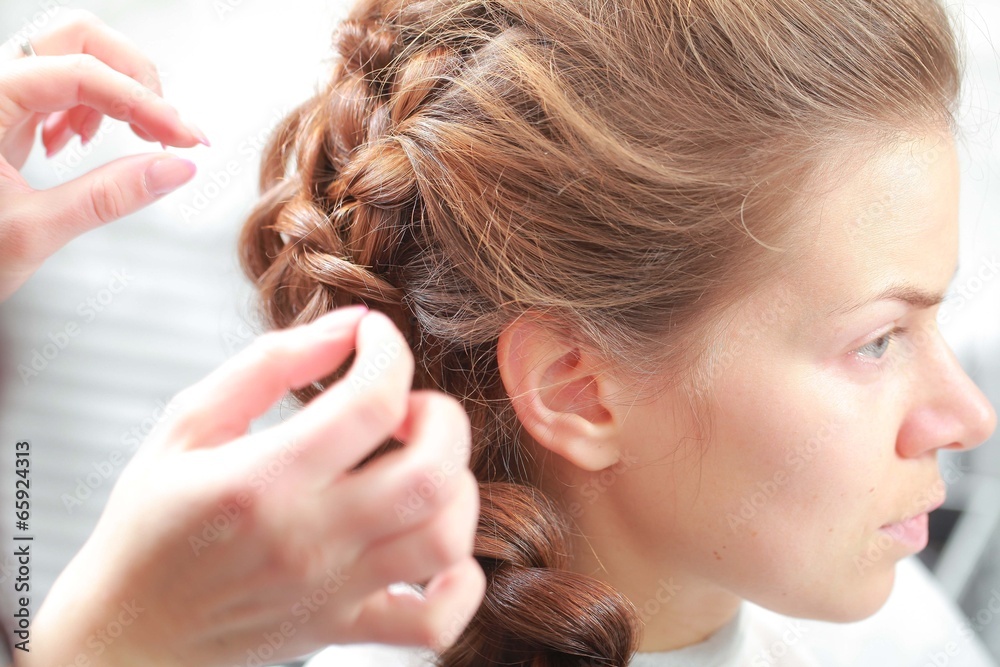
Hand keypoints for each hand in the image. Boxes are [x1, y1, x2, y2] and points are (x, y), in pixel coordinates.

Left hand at [0, 9, 208, 300]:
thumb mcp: (32, 232)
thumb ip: (108, 197)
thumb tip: (176, 170)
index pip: (81, 73)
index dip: (143, 103)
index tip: (186, 140)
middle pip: (79, 38)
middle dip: (135, 77)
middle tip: (166, 129)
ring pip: (72, 54)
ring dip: (116, 90)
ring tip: (131, 141)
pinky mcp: (2, 116)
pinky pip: (57, 83)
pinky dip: (90, 106)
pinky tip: (84, 145)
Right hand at [23, 307, 484, 666]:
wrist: (125, 639)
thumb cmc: (150, 524)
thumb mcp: (186, 426)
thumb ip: (269, 364)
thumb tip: (351, 322)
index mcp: (260, 480)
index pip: (370, 402)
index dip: (390, 351)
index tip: (375, 338)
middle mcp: (307, 538)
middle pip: (431, 472)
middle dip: (443, 418)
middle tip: (408, 409)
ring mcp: (333, 591)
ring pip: (443, 537)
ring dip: (457, 488)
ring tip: (419, 467)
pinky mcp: (346, 629)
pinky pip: (437, 622)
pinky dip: (460, 582)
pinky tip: (437, 548)